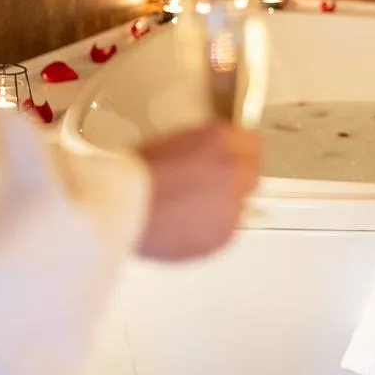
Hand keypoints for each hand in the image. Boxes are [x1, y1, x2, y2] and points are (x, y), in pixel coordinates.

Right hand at [133, 124, 259, 260]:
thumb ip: (202, 150)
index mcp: (221, 140)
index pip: (252, 144)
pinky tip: (184, 226)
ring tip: (187, 211)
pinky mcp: (225, 234)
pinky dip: (209, 231)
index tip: (230, 162)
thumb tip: (210, 159)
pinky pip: (224, 231)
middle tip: (206, 189)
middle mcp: (234, 169)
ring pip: (239, 206)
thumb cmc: (134, 173)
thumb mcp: (171, 143)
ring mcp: (233, 203)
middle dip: (234, 182)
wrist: (121, 205)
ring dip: (220, 208)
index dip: (238, 155)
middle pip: (251, 176)